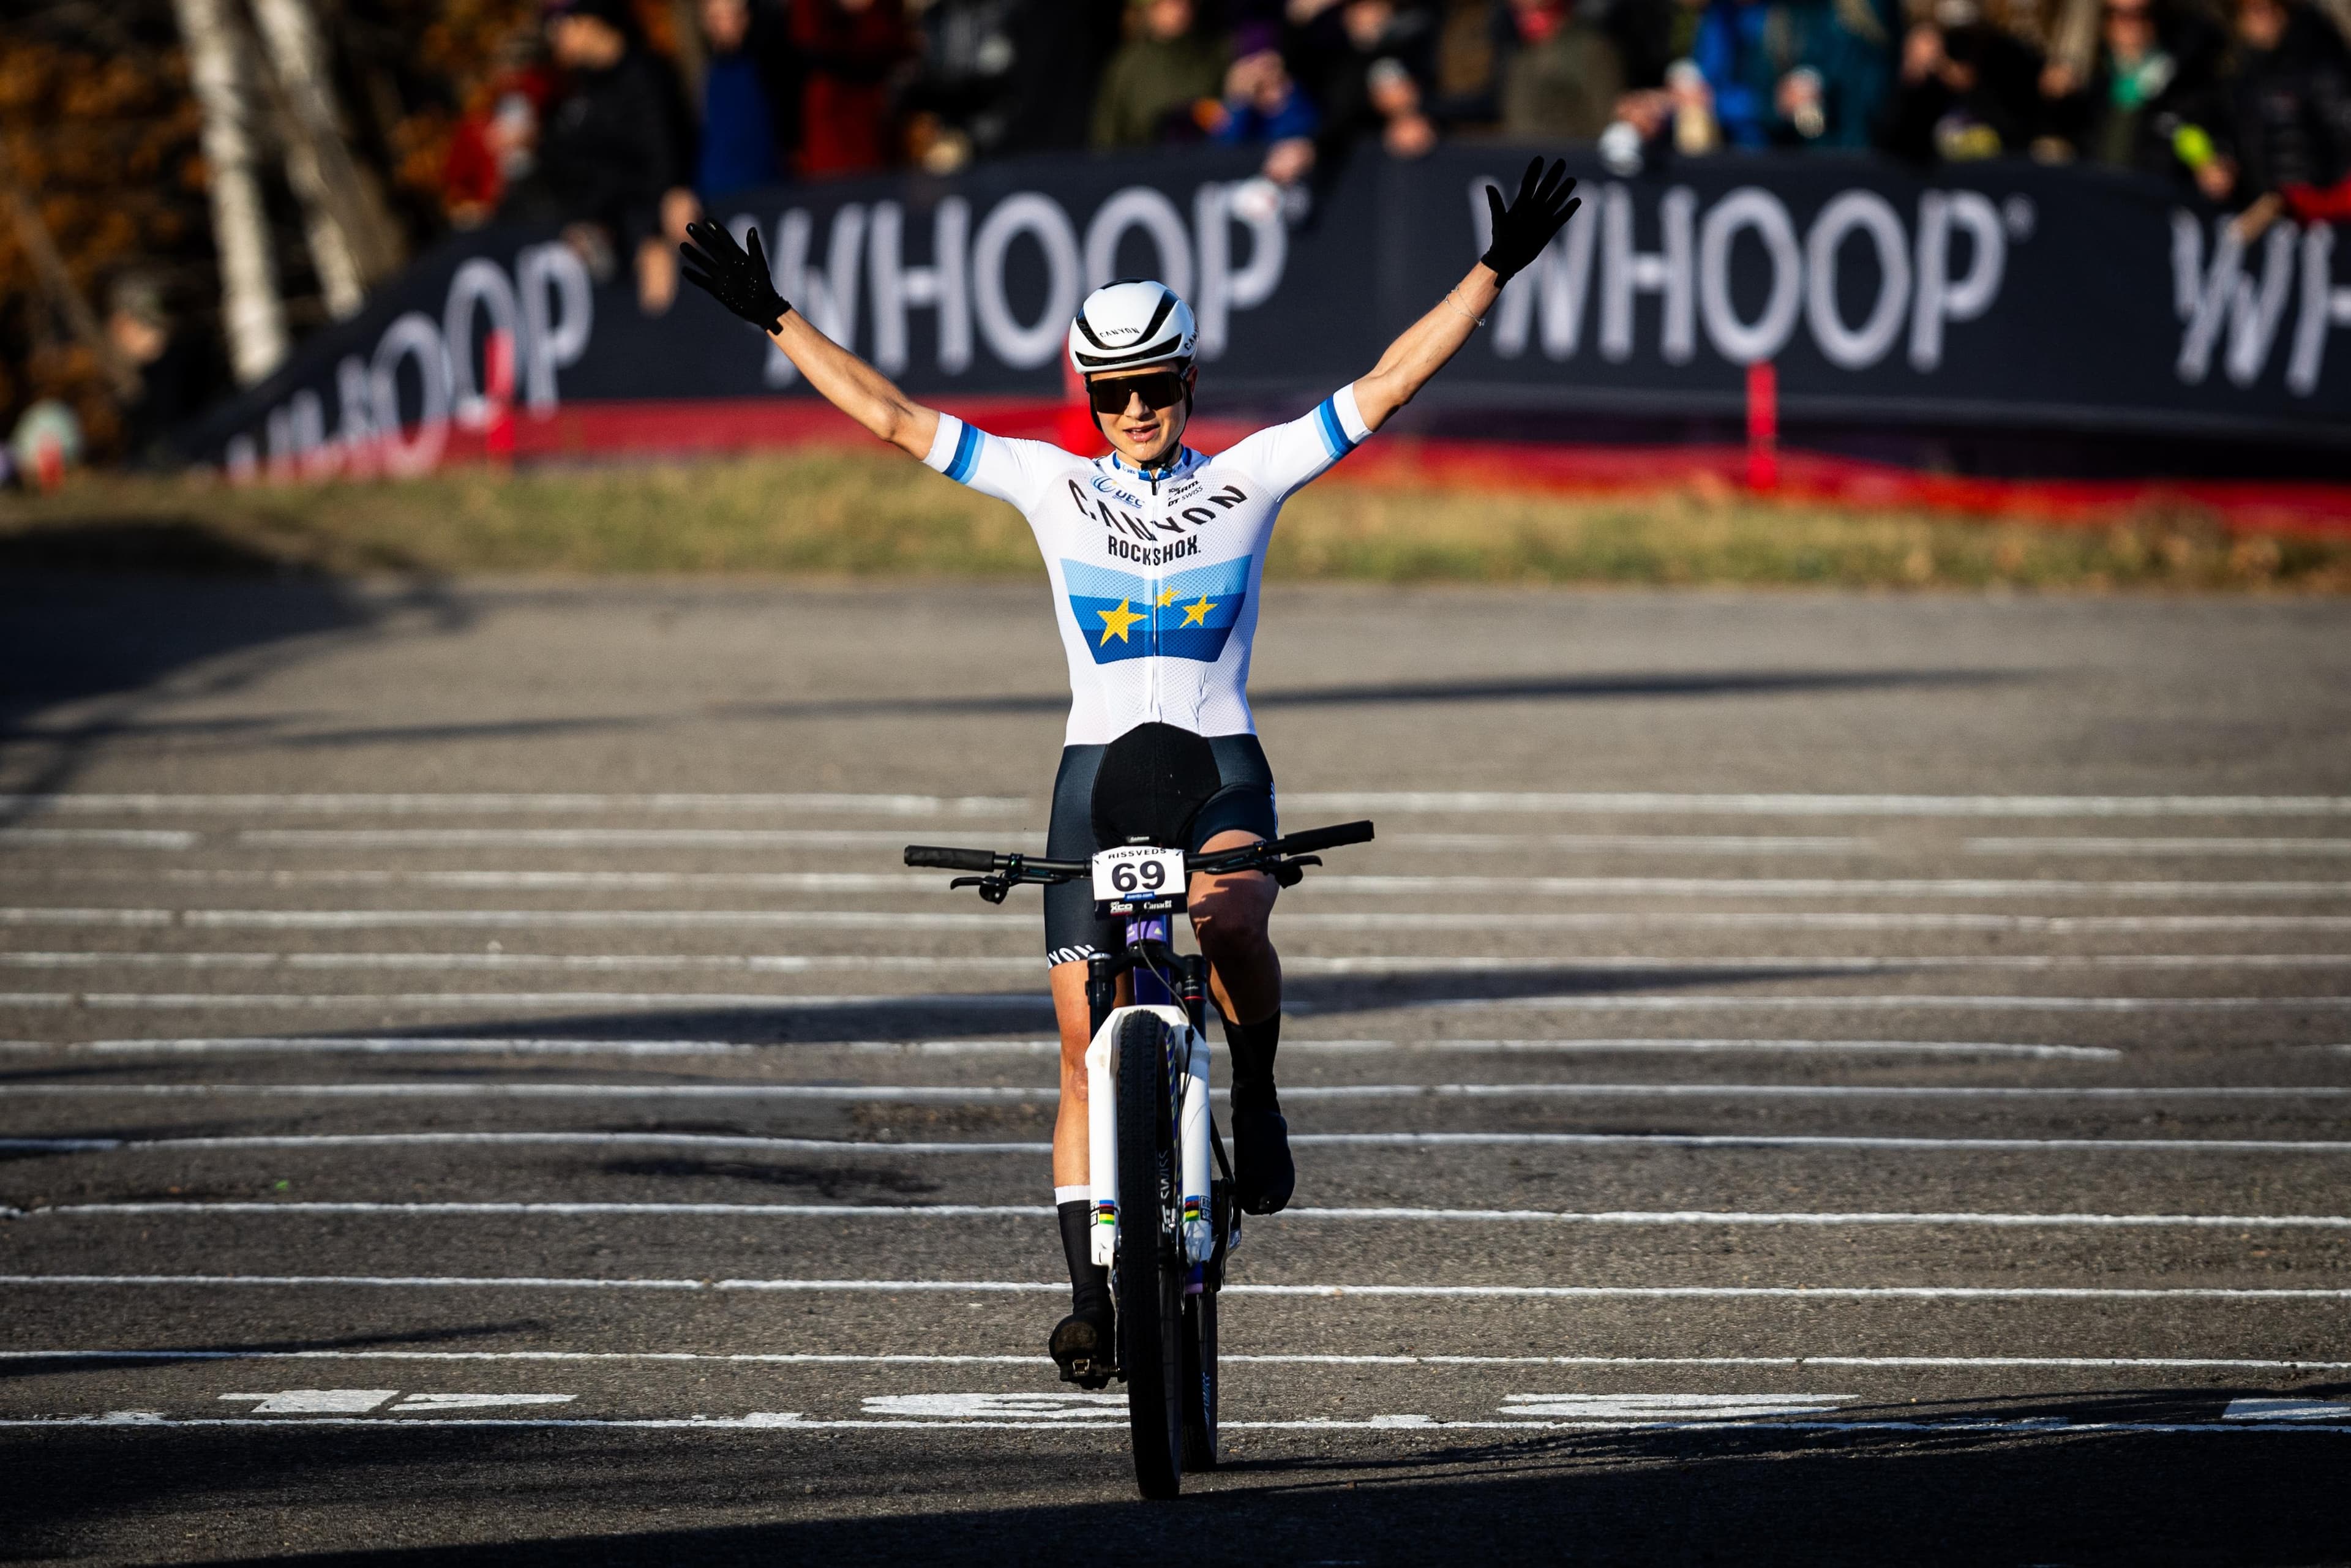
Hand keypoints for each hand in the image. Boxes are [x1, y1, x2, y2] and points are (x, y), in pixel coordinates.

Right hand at [679, 219, 789, 332]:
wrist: (763, 307)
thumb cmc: (763, 285)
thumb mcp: (759, 265)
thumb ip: (754, 248)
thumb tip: (752, 229)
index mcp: (738, 256)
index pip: (724, 240)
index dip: (716, 230)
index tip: (706, 220)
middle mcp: (727, 264)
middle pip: (711, 248)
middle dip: (700, 237)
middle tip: (689, 226)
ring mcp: (721, 276)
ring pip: (704, 263)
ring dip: (694, 255)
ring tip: (682, 245)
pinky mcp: (717, 290)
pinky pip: (703, 281)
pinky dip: (694, 277)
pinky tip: (685, 270)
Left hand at [1480, 157, 1580, 284]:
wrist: (1508, 259)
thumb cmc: (1501, 240)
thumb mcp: (1499, 219)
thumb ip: (1496, 203)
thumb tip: (1488, 186)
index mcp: (1521, 204)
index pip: (1528, 183)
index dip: (1534, 171)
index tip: (1539, 158)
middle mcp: (1533, 208)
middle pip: (1545, 188)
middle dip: (1553, 175)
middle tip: (1562, 162)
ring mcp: (1542, 218)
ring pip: (1555, 200)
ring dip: (1564, 191)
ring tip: (1572, 180)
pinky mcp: (1549, 230)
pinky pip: (1561, 217)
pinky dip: (1568, 210)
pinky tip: (1577, 201)